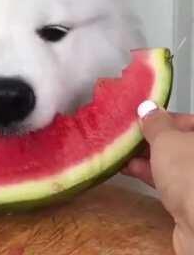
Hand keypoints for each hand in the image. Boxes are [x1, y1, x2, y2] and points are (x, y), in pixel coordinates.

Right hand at [123, 102, 193, 254]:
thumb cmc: (190, 176)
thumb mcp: (167, 140)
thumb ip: (155, 123)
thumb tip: (147, 109)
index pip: (184, 119)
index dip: (160, 116)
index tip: (140, 117)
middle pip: (175, 142)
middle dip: (149, 138)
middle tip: (128, 134)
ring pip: (168, 162)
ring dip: (144, 156)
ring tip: (122, 151)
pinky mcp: (188, 201)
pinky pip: (165, 180)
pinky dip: (147, 172)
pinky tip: (130, 169)